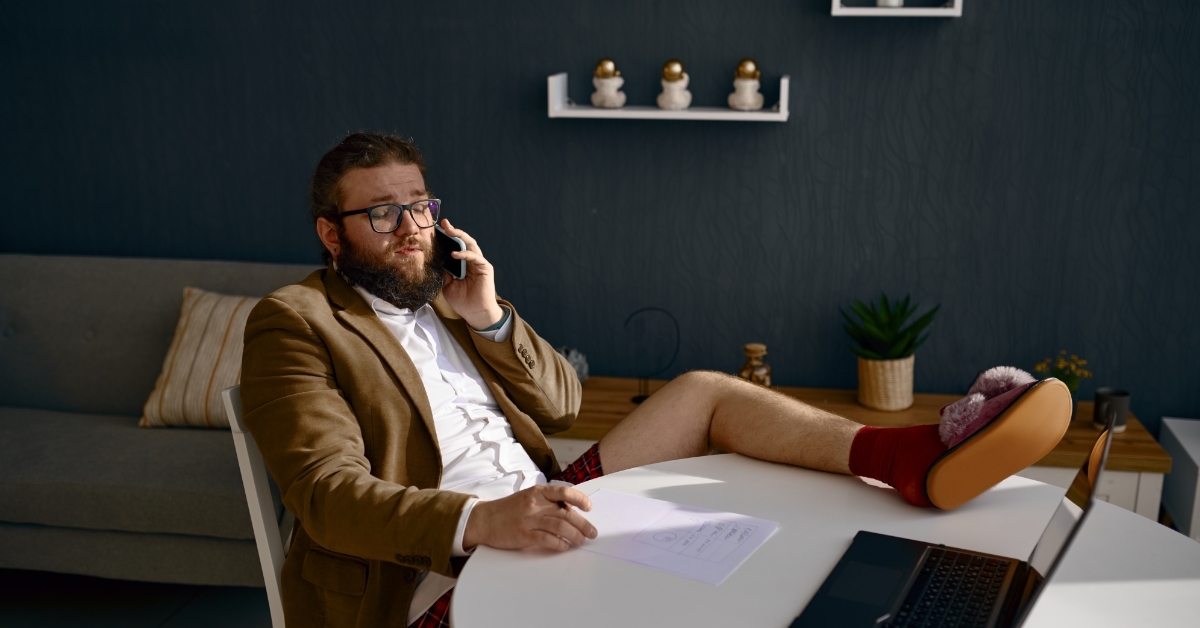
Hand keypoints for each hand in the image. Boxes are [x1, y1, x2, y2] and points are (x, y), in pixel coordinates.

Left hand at [438, 219, 505, 329]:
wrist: (475, 313)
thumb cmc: (463, 301)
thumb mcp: (447, 285)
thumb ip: (443, 273)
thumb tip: (434, 261)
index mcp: (462, 264)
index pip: (455, 247)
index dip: (447, 239)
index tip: (436, 231)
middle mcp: (471, 261)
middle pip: (463, 242)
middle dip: (454, 232)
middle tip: (444, 224)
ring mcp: (478, 263)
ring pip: (470, 244)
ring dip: (460, 236)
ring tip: (449, 230)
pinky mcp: (485, 268)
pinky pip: (475, 257)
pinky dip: (465, 254)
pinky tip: (455, 254)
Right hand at [462, 484, 597, 551]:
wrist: (484, 520)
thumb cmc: (508, 509)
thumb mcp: (528, 497)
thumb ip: (547, 501)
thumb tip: (570, 510)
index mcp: (537, 492)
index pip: (564, 492)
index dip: (580, 499)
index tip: (589, 507)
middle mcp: (535, 504)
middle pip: (566, 513)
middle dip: (583, 524)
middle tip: (592, 532)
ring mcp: (529, 519)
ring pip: (560, 526)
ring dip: (575, 535)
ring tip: (581, 541)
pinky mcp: (524, 535)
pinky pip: (547, 539)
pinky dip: (560, 544)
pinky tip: (565, 547)